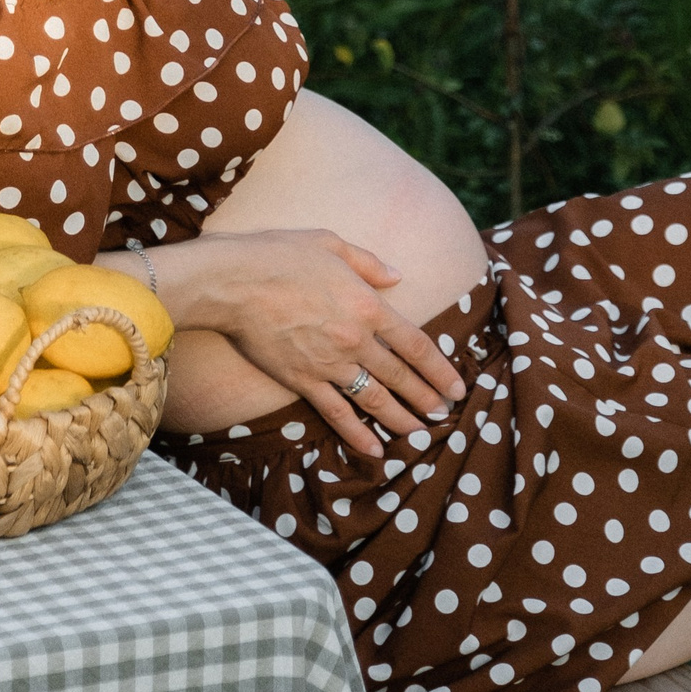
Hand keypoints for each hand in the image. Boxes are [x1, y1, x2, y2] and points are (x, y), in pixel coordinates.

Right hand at [142, 227, 468, 458]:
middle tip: (446, 415)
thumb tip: (397, 276)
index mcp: (367, 304)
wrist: (233, 281)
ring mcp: (329, 364)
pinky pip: (337, 413)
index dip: (440, 369)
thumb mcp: (330, 242)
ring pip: (375, 400)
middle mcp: (355, 339)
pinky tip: (375, 449)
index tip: (457, 386)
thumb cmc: (279, 254)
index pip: (416, 344)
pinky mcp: (302, 381)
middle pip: (401, 377)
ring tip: (421, 433)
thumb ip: (368, 262)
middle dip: (427, 398)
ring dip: (402, 420)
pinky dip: (357, 434)